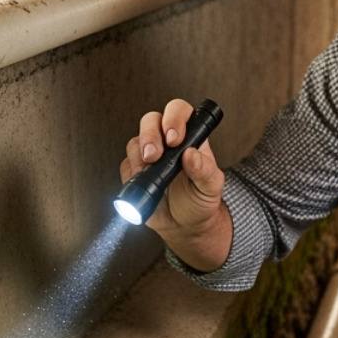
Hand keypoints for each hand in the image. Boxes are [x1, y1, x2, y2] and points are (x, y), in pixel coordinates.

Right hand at [120, 98, 232, 270]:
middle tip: (155, 156)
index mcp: (190, 138)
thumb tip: (192, 154)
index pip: (179, 112)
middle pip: (151, 120)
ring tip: (150, 173)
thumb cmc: (201, 201)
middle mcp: (167, 142)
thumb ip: (204, 170)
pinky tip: (145, 185)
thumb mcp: (211, 187)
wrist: (184, 226)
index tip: (174, 139)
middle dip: (150, 136)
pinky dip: (133, 174)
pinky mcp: (134, 171)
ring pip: (135, 141)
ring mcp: (149, 155)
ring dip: (140, 156)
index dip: (174, 119)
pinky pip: (126, 165)